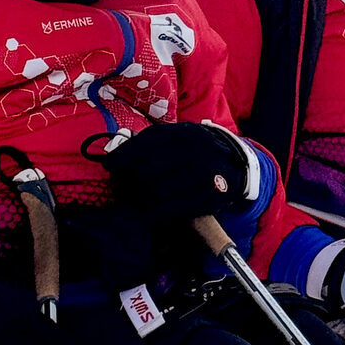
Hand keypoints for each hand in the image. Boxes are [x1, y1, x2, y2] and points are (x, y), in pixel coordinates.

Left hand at [102, 120, 262, 221]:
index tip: (109, 166)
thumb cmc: (194, 153)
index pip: (145, 143)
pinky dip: (159, 213)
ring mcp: (208, 170)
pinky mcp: (216, 193)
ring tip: (139, 203)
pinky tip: (151, 213)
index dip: (123, 156)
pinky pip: (177, 207)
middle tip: (125, 191)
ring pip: (160, 190)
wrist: (235, 163)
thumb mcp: (176, 140)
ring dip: (144, 200)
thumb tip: (111, 160)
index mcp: (183, 131)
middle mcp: (196, 147)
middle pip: (148, 169)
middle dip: (132, 182)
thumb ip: (147, 145)